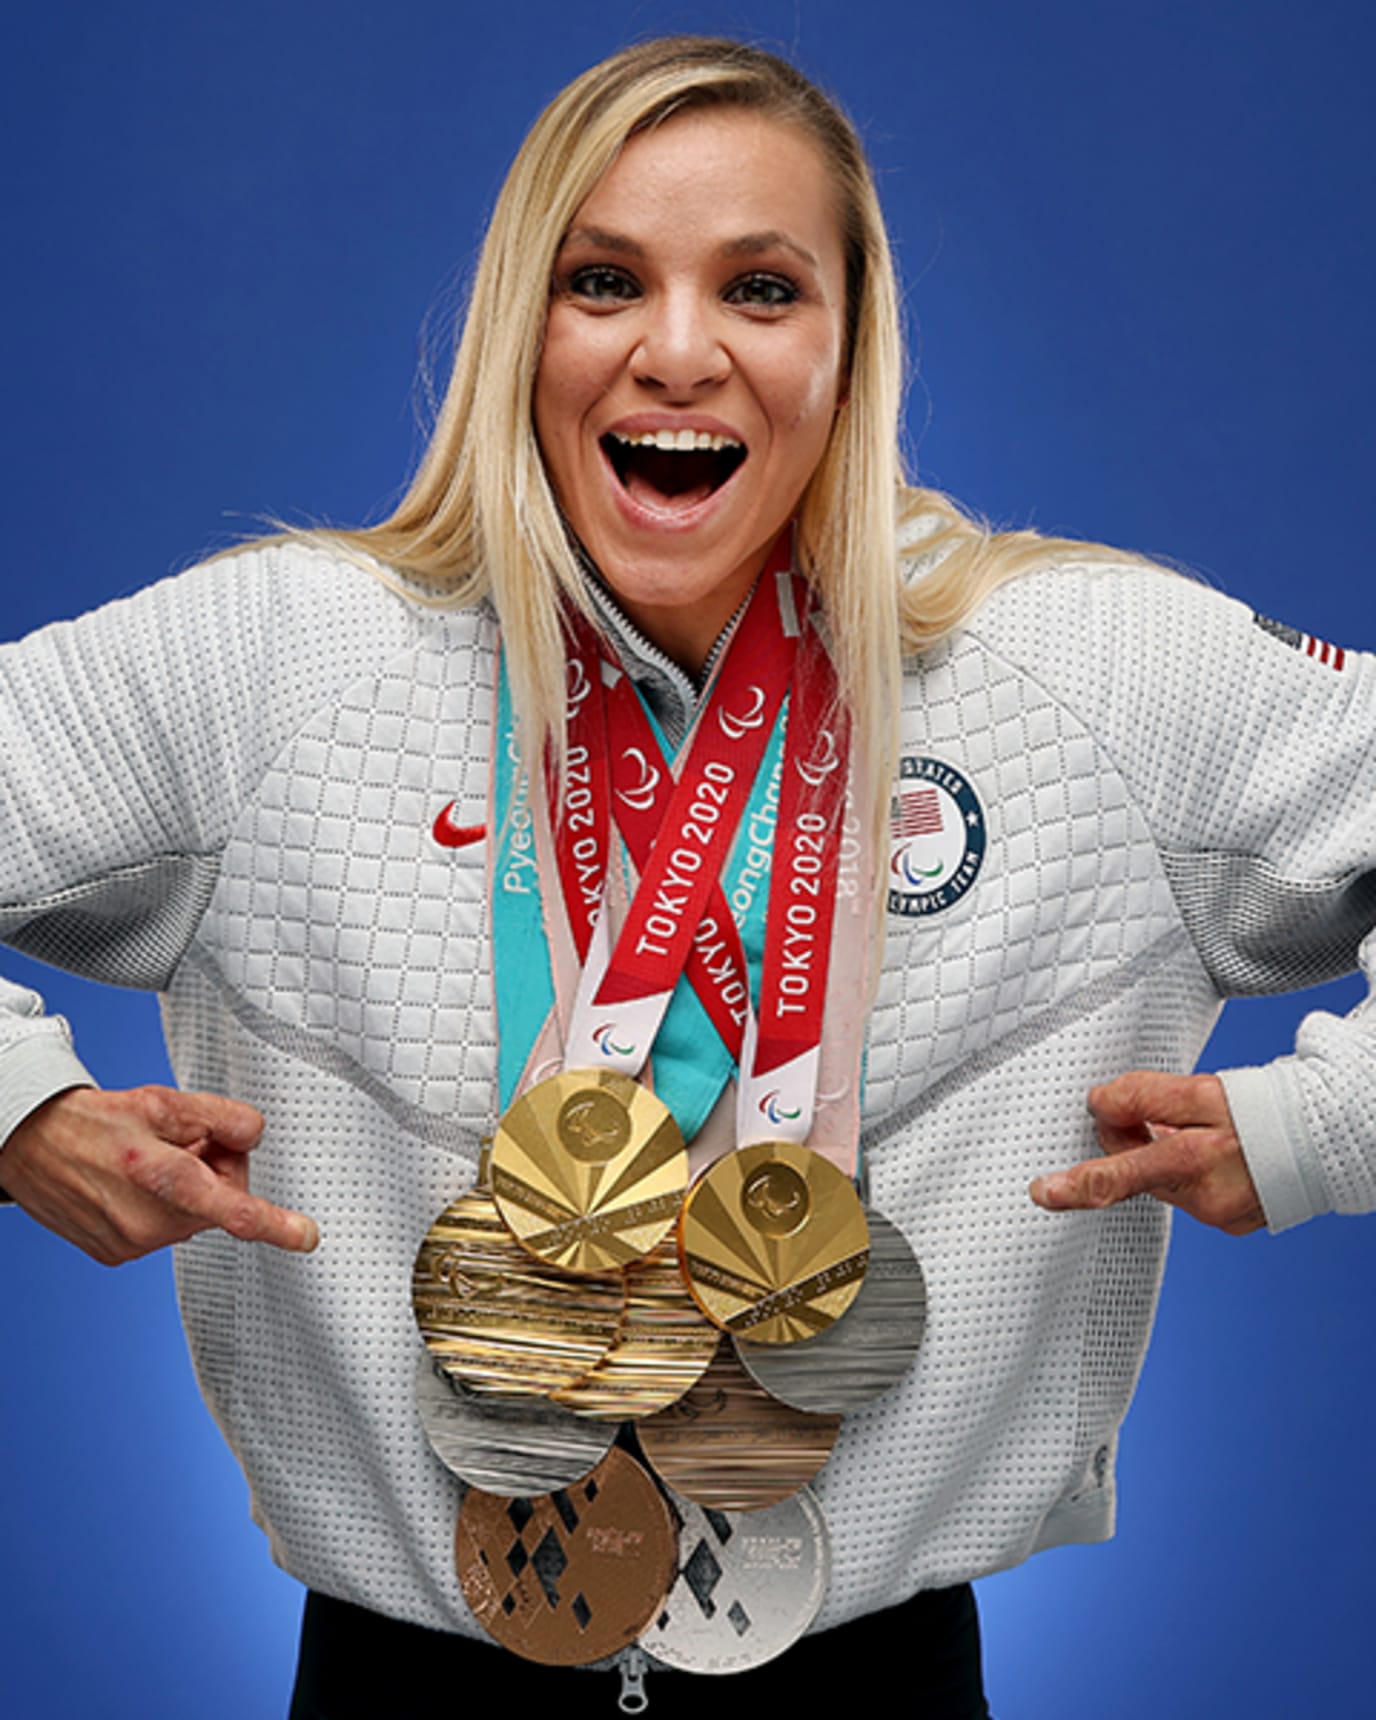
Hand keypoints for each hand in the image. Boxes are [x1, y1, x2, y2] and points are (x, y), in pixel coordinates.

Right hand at [0, 1084, 318, 1264]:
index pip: (231, 1208)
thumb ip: (221, 1117)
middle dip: (214, 1169)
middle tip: (181, 1144)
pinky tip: (132, 1184)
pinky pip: (164, 1229)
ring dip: (185, 1188)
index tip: (306, 1237)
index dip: (275, 1223)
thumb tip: (254, 1135)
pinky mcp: (117, 1254)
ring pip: (193, 1216)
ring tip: (145, 1162)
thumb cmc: (96, 1121)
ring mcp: (131, 1244)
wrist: (31, 1143)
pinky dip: (159, 1206)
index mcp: (161, 1178)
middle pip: (219, 1201)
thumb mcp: (164, 1101)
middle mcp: (147, 1221)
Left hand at [1028, 1071, 1264, 1235]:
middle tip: (1162, 1110)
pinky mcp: (1230, 1221)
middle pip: (1137, 1169)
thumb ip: (1144, 1094)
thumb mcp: (1203, 1090)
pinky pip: (1190, 1191)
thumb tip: (1101, 1104)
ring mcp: (1218, 1216)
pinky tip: (1215, 1150)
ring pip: (1163, 1180)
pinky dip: (1191, 1169)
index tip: (1042, 1192)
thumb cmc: (1268, 1110)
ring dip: (1167, 1151)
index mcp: (1192, 1163)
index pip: (1119, 1177)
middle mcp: (1202, 1199)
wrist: (1327, 1137)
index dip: (1075, 1186)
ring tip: (1204, 1127)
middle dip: (1135, 1138)